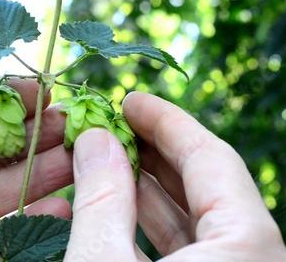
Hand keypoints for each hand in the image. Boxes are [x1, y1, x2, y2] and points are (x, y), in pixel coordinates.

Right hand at [65, 92, 285, 260]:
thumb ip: (100, 197)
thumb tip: (94, 139)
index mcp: (246, 247)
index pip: (211, 158)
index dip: (166, 122)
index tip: (129, 101)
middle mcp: (252, 258)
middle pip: (207, 183)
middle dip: (156, 149)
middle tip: (115, 124)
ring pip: (199, 216)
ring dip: (151, 183)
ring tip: (111, 157)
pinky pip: (191, 245)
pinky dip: (153, 220)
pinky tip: (121, 203)